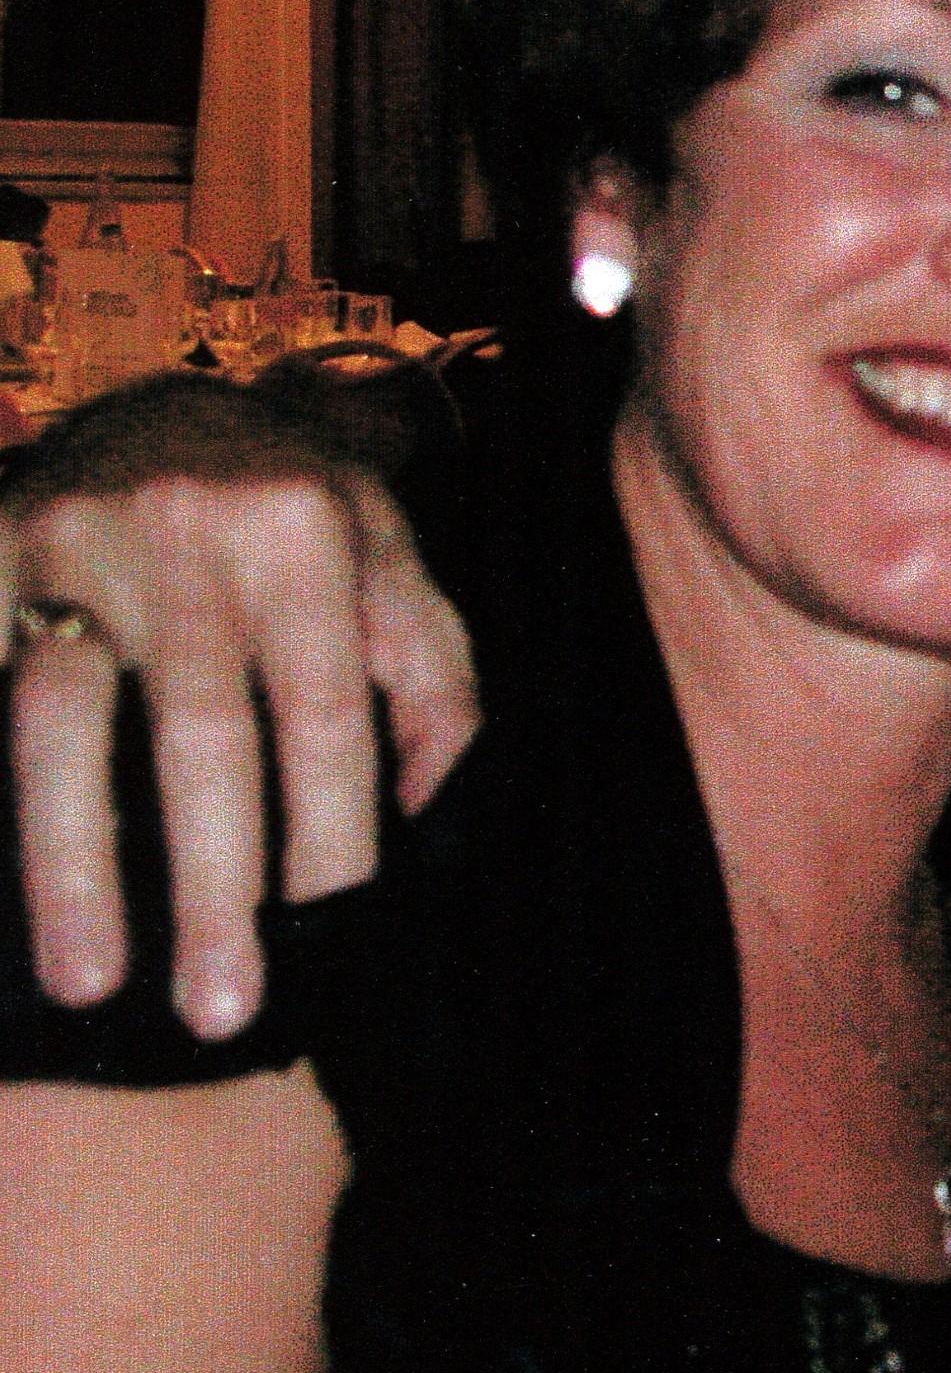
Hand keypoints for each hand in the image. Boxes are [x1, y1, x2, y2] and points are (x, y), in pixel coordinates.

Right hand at [4, 377, 475, 1040]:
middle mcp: (188, 532)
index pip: (326, 713)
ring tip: (88, 984)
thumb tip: (429, 811)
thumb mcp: (397, 565)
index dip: (331, 830)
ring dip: (72, 866)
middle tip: (224, 1010)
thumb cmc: (302, 519)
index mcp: (307, 533)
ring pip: (60, 724)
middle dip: (212, 884)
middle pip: (201, 735)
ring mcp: (69, 540)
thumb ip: (430, 680)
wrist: (172, 399)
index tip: (331, 932)